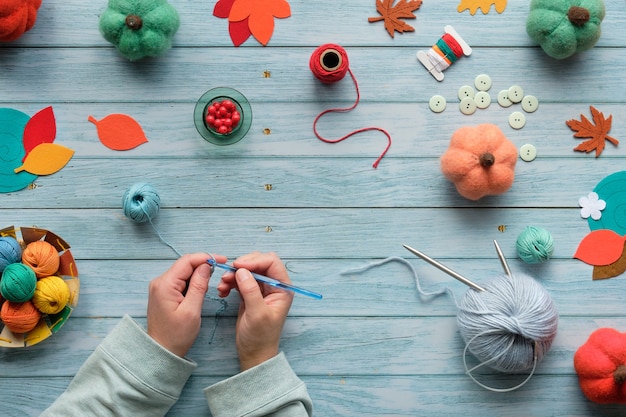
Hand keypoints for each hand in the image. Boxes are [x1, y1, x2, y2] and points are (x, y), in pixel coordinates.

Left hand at [147, 252, 226, 356]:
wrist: (161, 351)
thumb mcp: (192, 311)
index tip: (223, 259)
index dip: (206, 257)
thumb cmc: (176, 335)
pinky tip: (201, 287)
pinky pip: (180, 280)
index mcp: (165, 285)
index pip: (187, 261)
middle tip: (221, 269)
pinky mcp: (164, 292)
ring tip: (213, 280)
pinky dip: (192, 280)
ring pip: (183, 271)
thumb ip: (199, 286)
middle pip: (185, 264)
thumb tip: (206, 266)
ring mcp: (160, 287)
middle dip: (203, 264)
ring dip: (198, 273)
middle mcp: (160, 282)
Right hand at [217, 252, 293, 370]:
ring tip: (222, 285)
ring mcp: (261, 288)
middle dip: (242, 266)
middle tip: (228, 274)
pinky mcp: (249, 292)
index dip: (255, 261)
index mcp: (282, 288)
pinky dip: (230, 282)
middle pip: (258, 263)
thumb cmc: (261, 337)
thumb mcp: (257, 314)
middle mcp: (273, 285)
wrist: (254, 353)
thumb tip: (241, 270)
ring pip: (247, 270)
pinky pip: (239, 279)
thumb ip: (251, 291)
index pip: (271, 263)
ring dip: (233, 274)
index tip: (238, 266)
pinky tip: (222, 291)